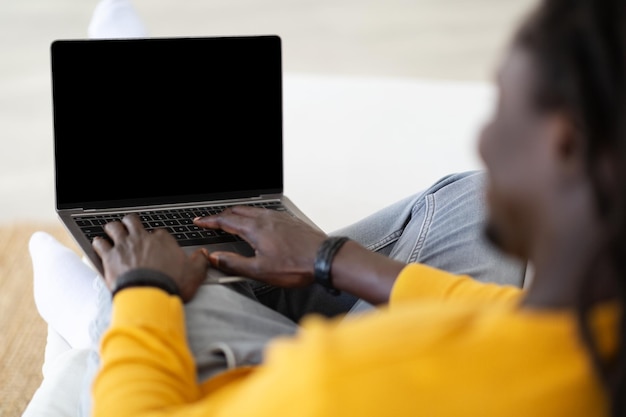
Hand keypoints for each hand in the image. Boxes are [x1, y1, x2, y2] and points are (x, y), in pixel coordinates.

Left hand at [92, 214, 209, 301]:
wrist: (149, 295)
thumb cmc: (170, 284)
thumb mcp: (195, 273)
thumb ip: (200, 261)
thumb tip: (203, 255)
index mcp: (162, 240)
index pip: (159, 232)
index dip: (157, 237)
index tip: (157, 243)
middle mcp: (142, 239)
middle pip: (133, 221)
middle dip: (131, 223)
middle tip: (130, 227)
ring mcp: (124, 246)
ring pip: (115, 227)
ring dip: (113, 228)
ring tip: (112, 230)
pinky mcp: (110, 257)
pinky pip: (100, 243)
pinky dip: (99, 242)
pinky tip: (99, 244)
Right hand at [193, 206, 326, 287]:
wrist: (325, 258)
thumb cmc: (297, 266)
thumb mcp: (261, 271)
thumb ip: (235, 264)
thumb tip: (215, 258)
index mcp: (255, 228)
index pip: (226, 220)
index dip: (210, 221)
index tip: (199, 221)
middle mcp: (266, 218)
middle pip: (238, 211)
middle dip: (222, 215)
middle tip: (212, 221)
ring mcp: (279, 217)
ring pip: (253, 210)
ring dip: (238, 214)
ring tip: (232, 221)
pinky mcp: (290, 221)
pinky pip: (266, 213)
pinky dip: (254, 216)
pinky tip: (259, 224)